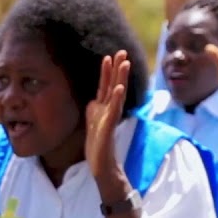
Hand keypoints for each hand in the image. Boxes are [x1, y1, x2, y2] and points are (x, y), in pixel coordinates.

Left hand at [84, 51, 130, 183]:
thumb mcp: (92, 123)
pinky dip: (116, 99)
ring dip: (120, 78)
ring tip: (125, 63)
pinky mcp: (108, 128)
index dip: (107, 72)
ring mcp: (109, 118)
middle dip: (117, 69)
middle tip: (122, 51)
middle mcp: (108, 111)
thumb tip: (92, 100)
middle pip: (114, 86)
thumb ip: (94, 110)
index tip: (109, 56)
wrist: (102, 166)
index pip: (106, 86)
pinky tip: (119, 87)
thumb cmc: (98, 146)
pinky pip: (113, 111)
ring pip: (116, 95)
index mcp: (103, 109)